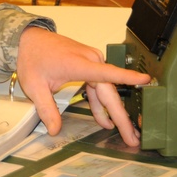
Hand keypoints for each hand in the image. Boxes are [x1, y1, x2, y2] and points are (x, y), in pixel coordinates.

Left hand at [16, 27, 149, 145]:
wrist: (30, 39)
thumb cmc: (33, 58)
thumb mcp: (35, 86)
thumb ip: (46, 109)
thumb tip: (54, 130)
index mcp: (78, 64)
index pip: (107, 73)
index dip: (127, 78)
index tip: (146, 80)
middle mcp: (90, 60)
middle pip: (110, 92)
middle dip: (121, 117)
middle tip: (132, 137)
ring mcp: (91, 61)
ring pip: (106, 91)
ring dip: (114, 112)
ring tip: (126, 133)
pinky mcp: (89, 64)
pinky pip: (99, 86)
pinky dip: (100, 103)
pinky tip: (104, 120)